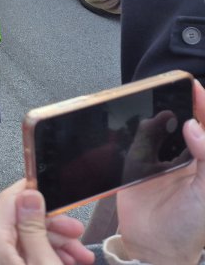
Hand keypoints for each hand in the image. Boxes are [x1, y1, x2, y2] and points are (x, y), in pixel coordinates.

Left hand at [0, 179, 93, 264]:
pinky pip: (11, 250)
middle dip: (52, 227)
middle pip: (18, 219)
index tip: (60, 200)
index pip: (11, 198)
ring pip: (18, 236)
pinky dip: (35, 254)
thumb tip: (31, 195)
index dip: (38, 195)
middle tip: (77, 236)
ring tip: (77, 255)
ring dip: (49, 243)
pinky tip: (61, 260)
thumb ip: (35, 228)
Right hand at [115, 79, 204, 264]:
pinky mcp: (136, 163)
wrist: (154, 247)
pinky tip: (141, 124)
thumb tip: (192, 126)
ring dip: (159, 114)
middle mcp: (185, 157)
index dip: (203, 106)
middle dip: (183, 104)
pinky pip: (136, 139)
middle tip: (176, 86)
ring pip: (161, 127)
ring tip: (158, 103)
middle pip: (185, 122)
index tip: (194, 86)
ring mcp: (160, 159)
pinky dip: (138, 129)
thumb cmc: (190, 226)